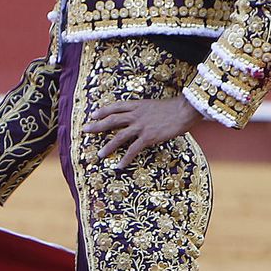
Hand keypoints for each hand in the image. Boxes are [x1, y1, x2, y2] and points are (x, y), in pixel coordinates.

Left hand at [83, 95, 199, 166]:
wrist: (184, 111)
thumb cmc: (172, 108)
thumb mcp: (153, 105)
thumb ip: (142, 110)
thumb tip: (135, 116)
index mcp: (137, 105)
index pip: (115, 107)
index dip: (103, 111)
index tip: (93, 115)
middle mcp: (136, 115)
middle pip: (112, 120)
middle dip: (97, 126)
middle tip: (85, 130)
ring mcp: (141, 126)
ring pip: (119, 136)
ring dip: (108, 146)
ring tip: (100, 154)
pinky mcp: (148, 137)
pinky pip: (133, 149)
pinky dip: (125, 158)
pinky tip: (119, 165)